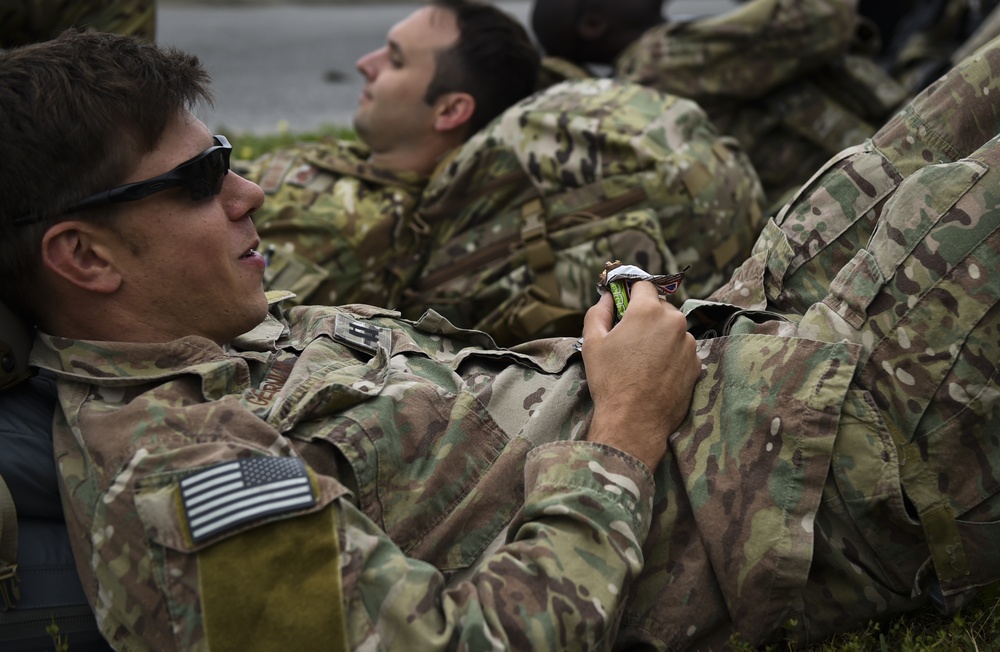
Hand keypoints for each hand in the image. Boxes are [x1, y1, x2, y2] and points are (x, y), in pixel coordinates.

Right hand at [581, 281, 699, 470]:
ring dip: (660, 336)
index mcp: (648, 310)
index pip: (643, 285)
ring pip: (672, 329)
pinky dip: (671, 355)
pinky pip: (682, 350)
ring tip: (642, 360)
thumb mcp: (592, 342)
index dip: (631, 293)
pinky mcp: (696, 364)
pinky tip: (655, 372)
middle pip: (660, 307)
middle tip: (629, 338)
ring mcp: (689, 344)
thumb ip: (599, 312)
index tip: (624, 305)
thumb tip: (607, 298)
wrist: (634, 421)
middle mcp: (674, 322)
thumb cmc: (610, 381)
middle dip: (646, 316)